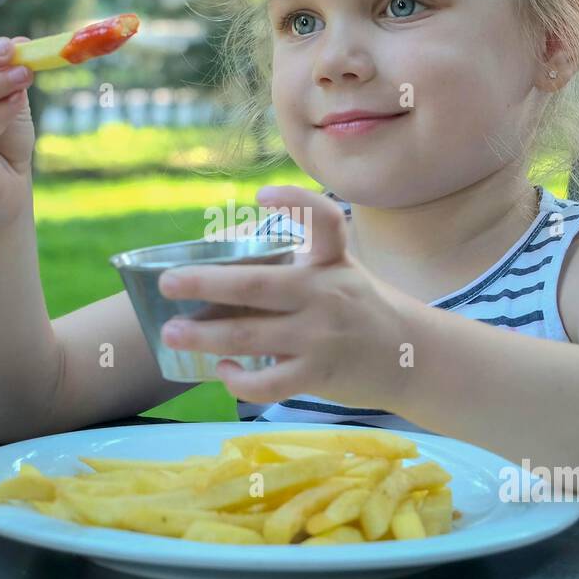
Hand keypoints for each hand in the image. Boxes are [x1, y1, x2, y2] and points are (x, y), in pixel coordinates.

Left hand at [157, 185, 421, 407]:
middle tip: (167, 283)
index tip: (261, 196)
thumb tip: (222, 270)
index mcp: (332, 261)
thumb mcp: (340, 274)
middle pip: (258, 285)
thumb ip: (294, 267)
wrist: (411, 357)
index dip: (294, 202)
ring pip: (251, 337)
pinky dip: (238, 378)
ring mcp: (321, 337)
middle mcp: (326, 295)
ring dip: (205, 336)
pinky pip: (268, 382)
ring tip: (171, 333)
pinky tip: (221, 369)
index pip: (322, 221)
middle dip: (206, 283)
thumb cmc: (360, 308)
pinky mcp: (318, 375)